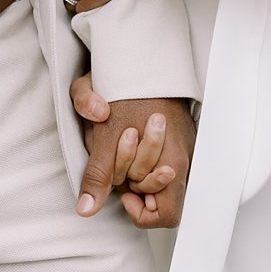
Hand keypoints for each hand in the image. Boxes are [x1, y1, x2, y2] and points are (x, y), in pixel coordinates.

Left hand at [71, 75, 194, 227]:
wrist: (141, 57)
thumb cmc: (124, 90)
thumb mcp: (101, 132)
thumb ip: (96, 174)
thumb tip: (85, 209)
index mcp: (172, 159)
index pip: (167, 214)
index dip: (141, 211)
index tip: (123, 192)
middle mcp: (184, 157)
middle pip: (162, 197)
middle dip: (135, 186)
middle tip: (119, 165)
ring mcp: (185, 147)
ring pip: (163, 180)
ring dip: (138, 171)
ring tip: (124, 149)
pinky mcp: (181, 137)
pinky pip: (166, 162)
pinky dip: (147, 159)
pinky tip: (132, 142)